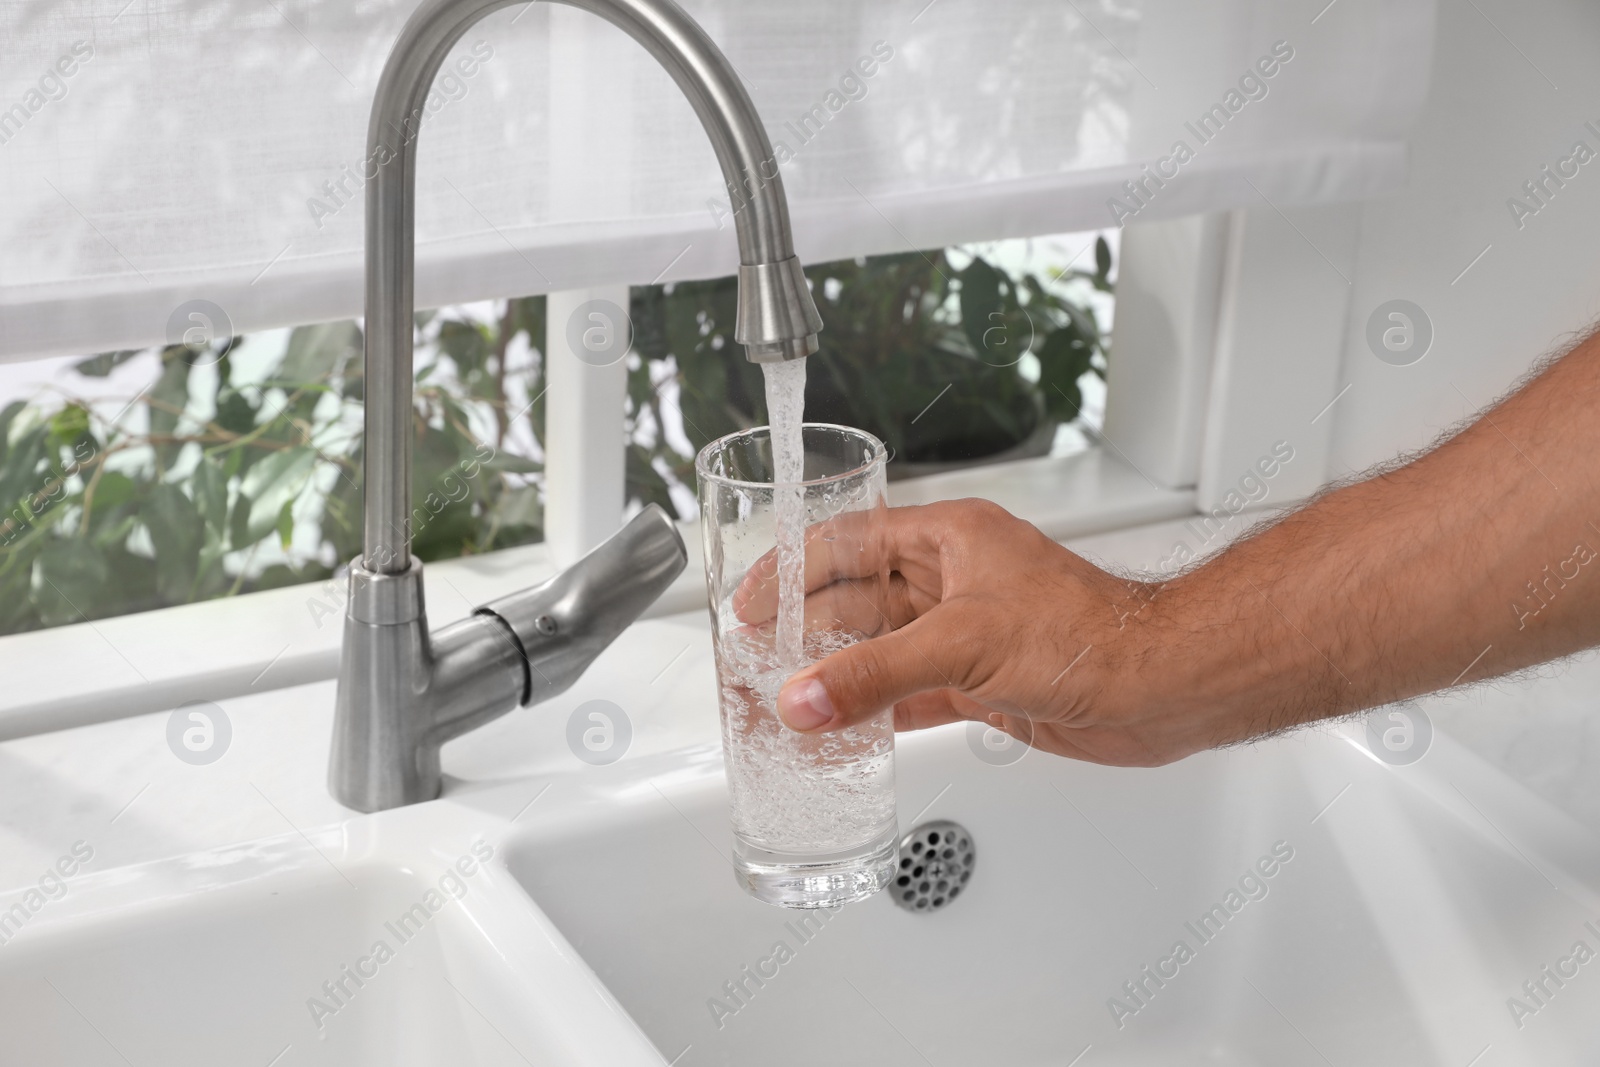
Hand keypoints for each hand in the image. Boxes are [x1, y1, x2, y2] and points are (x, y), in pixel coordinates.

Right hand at [735, 498, 1250, 766]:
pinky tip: (843, 730)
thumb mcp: (964, 644)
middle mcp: (953, 581)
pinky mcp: (982, 682)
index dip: (793, 569)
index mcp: (948, 539)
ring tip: (785, 701)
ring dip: (836, 676)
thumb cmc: (1089, 633)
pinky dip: (876, 713)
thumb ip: (876, 674)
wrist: (1160, 686)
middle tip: (756, 660)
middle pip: (857, 600)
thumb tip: (803, 697)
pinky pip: (911, 694)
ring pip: (880, 651)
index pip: (848, 542)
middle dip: (806, 630)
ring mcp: (967, 633)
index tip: (751, 602)